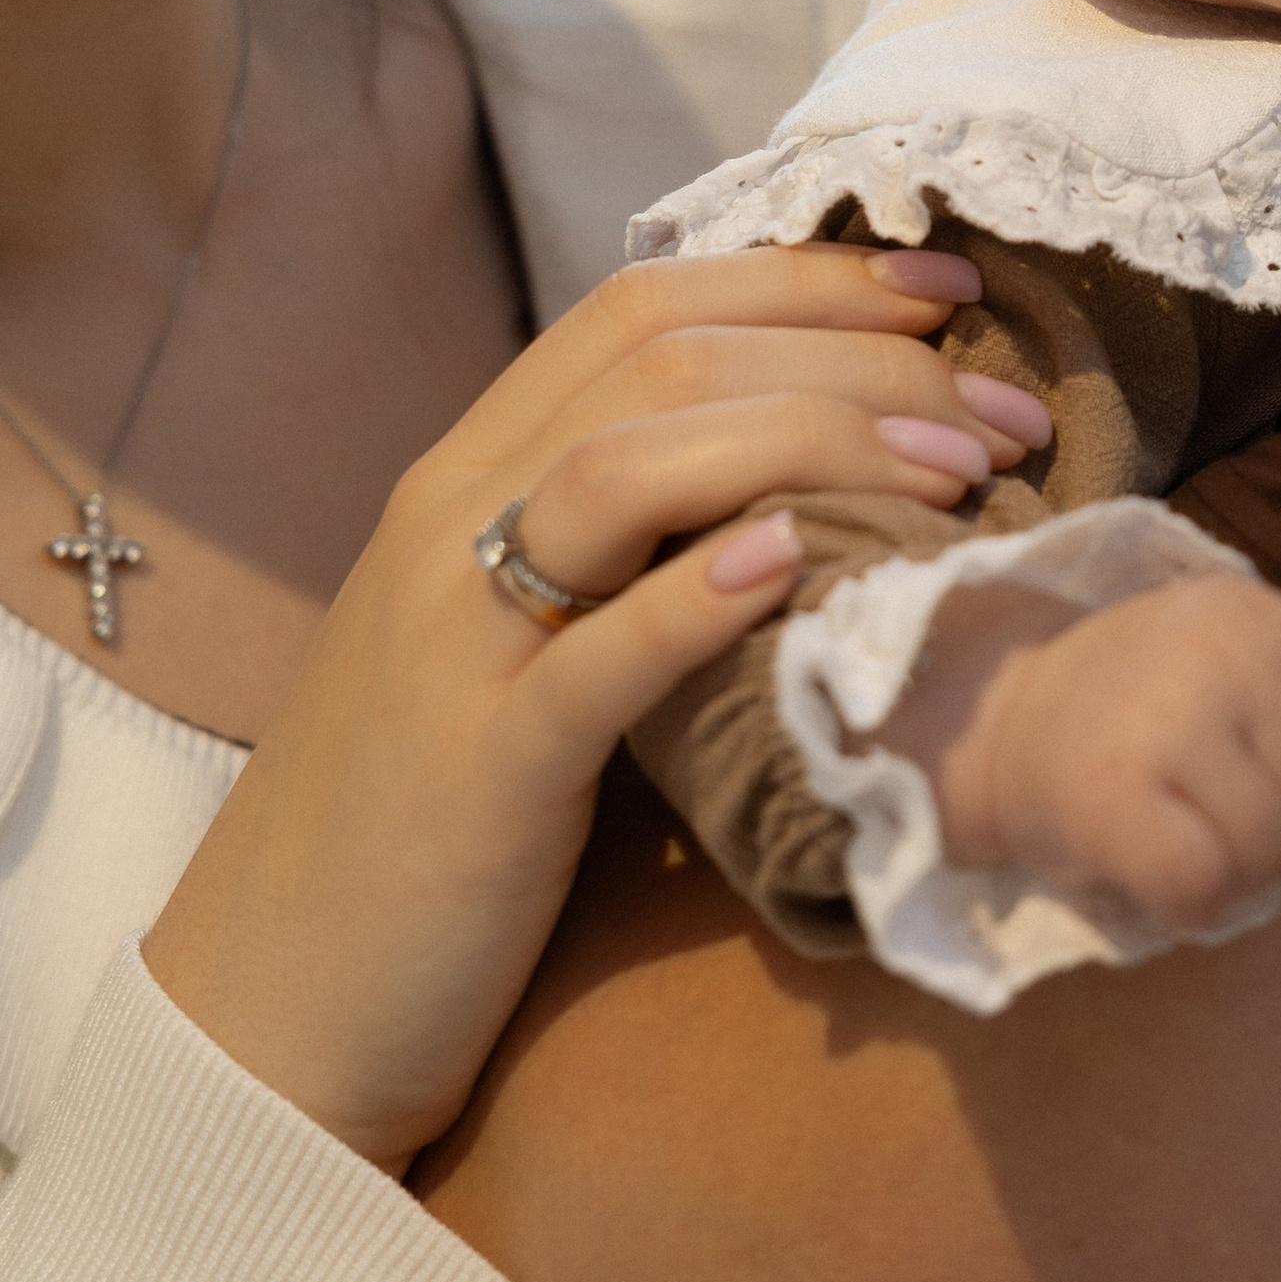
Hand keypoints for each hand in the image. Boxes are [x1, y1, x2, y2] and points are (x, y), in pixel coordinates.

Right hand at [143, 243, 1049, 1172]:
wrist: (273, 1002)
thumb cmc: (427, 823)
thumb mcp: (520, 641)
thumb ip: (626, 544)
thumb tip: (807, 477)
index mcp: (472, 475)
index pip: (649, 310)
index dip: (810, 279)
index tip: (951, 291)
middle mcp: (454, 521)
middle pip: (665, 362)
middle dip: (860, 354)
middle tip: (1007, 403)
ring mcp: (454, 637)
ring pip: (629, 467)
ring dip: (814, 441)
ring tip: (957, 469)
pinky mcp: (476, 767)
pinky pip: (589, 654)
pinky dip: (695, 594)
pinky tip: (794, 561)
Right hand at [882, 573, 1280, 931]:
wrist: (997, 724)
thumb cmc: (1132, 714)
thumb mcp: (1225, 658)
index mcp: (1252, 610)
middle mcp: (1218, 648)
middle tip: (1212, 808)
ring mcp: (1167, 717)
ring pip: (1269, 845)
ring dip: (1237, 871)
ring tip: (1184, 838)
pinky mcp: (1113, 795)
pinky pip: (1206, 883)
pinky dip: (1194, 906)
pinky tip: (1160, 880)